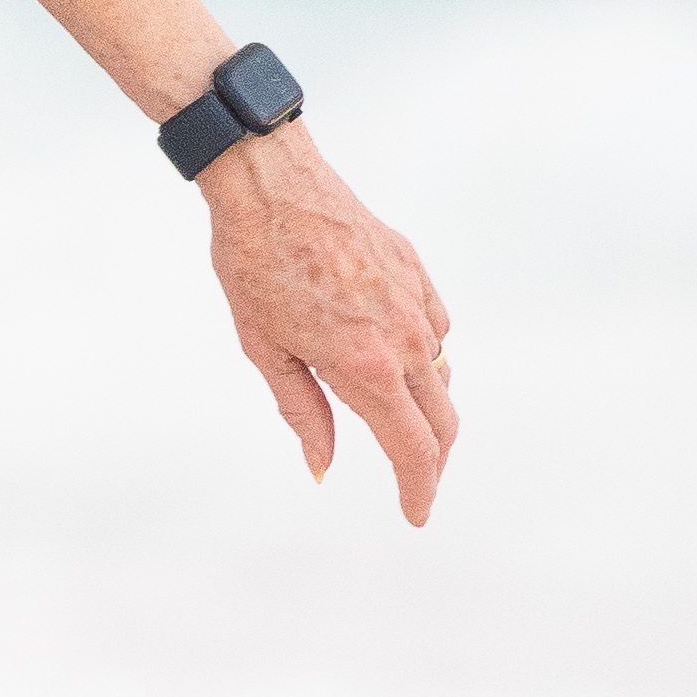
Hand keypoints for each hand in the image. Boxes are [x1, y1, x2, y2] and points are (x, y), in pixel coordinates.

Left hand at [199, 124, 456, 523]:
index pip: (412, 450)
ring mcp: (414, 301)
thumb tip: (324, 468)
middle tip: (413, 484)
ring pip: (442, 374)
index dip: (418, 490)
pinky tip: (398, 356)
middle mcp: (403, 338)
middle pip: (442, 422)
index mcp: (365, 366)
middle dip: (432, 462)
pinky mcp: (415, 270)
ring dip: (429, 408)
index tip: (415, 514)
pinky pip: (436, 329)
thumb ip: (303, 414)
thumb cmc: (253, 264)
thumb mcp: (265, 350)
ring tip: (401, 423)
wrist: (269, 182)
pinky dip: (426, 355)